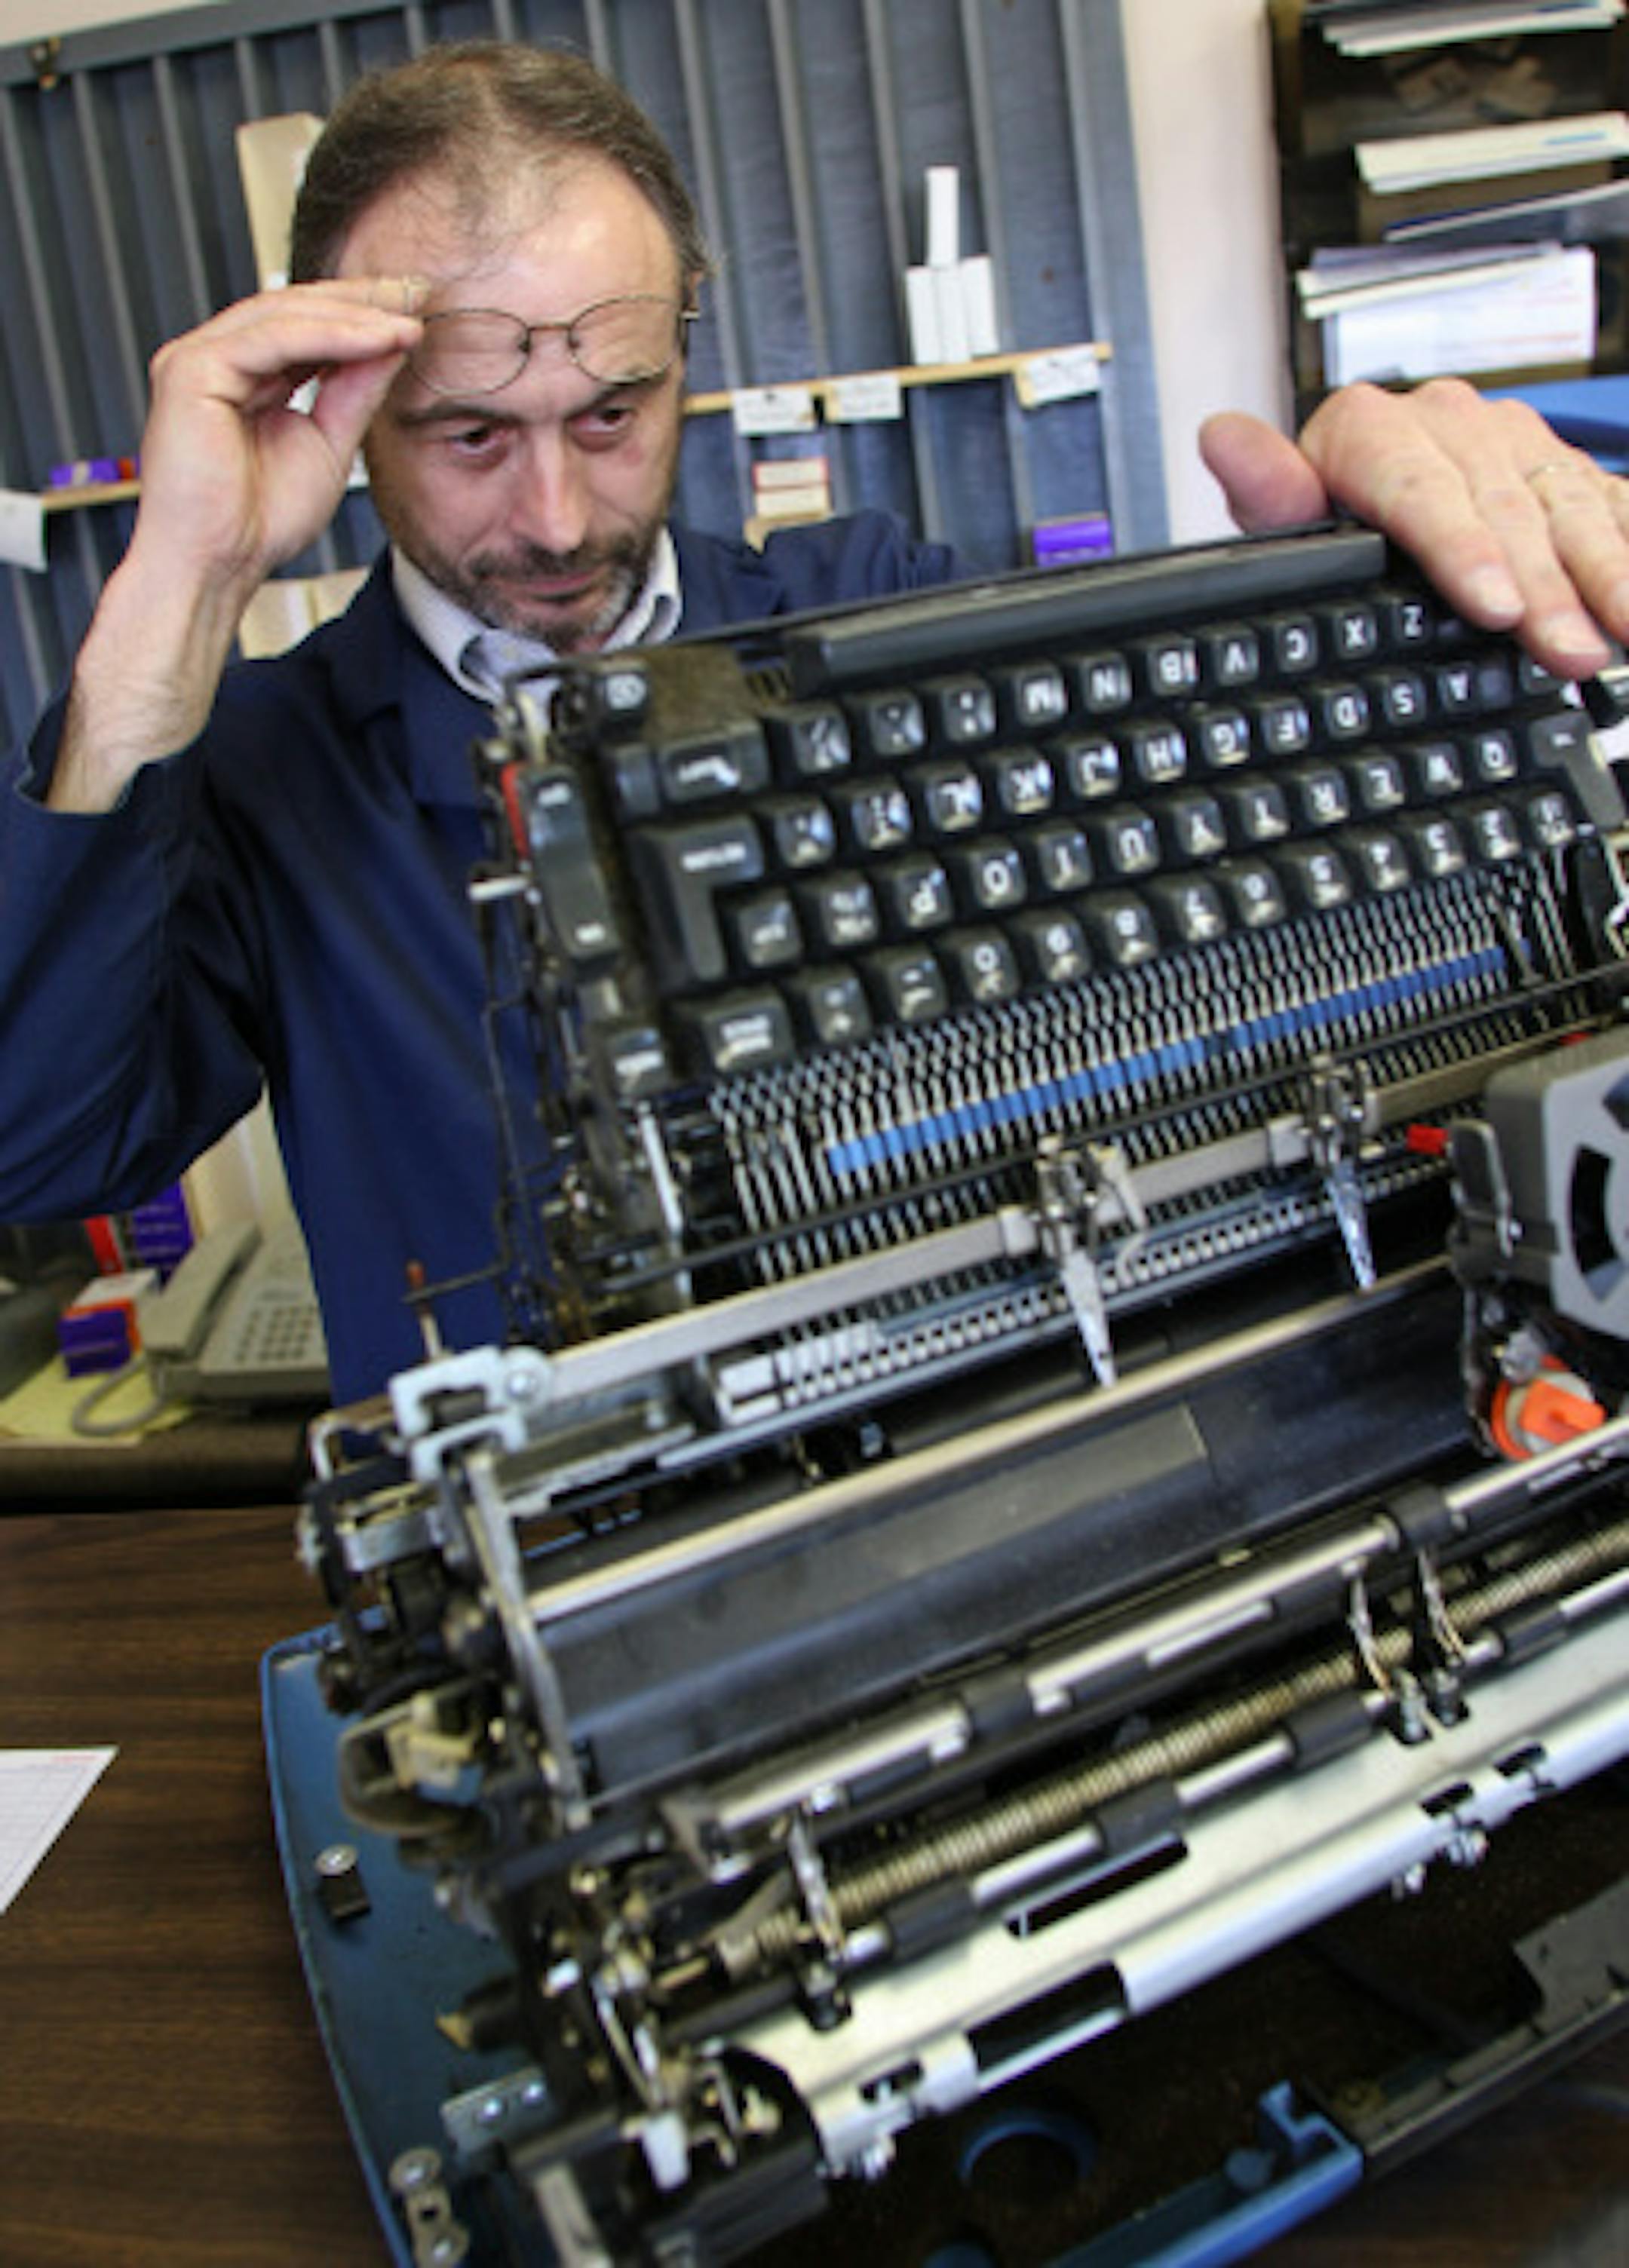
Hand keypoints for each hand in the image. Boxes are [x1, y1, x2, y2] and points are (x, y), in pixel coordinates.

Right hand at [127, 275, 427, 591]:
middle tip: (416, 292)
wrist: (217, 565)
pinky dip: (329, 335)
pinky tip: (375, 337)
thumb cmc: (258, 523)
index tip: (412, 309)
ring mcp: (195, 360)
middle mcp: (214, 360)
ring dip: (352, 315)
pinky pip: (271, 339)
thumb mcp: (329, 444)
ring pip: (283, 316)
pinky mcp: (190, 370)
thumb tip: (393, 343)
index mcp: (242, 377)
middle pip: (292, 308)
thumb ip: (354, 392)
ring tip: (406, 319)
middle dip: (359, 299)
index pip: (302, 327)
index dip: (358, 313)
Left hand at [1199, 377, 1628, 680]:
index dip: (1462, 548)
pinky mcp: (1566, 470)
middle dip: (1544, 587)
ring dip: (1606, 576)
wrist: (1376, 486)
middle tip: (1568, 650)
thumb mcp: (1288, 516)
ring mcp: (1517, 444)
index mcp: (1374, 429)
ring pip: (1569, 509)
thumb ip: (1268, 491)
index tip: (1493, 604)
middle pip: (1504, 509)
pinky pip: (1611, 507)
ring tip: (1623, 634)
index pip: (1420, 485)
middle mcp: (1452, 424)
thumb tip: (1224, 441)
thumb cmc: (1332, 516)